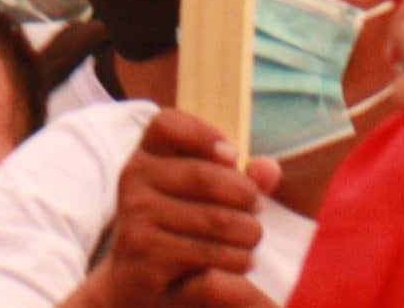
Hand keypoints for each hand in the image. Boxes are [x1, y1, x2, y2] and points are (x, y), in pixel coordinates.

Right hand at [86, 108, 277, 307]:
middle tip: (258, 208)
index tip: (231, 156)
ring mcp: (136, 214)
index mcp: (145, 156)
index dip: (203, 134)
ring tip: (252, 239)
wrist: (133, 280)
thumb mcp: (202, 199)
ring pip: (216, 219)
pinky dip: (238, 260)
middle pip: (206, 176)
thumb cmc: (177, 230)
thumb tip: (269, 168)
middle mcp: (133, 177)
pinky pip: (211, 252)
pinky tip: (242, 261)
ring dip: (248, 233)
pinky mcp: (146, 251)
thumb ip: (239, 180)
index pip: (167, 123)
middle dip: (246, 195)